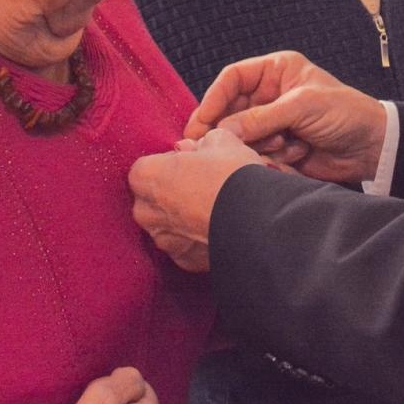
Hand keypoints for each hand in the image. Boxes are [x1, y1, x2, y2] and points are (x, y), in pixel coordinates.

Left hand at [129, 129, 263, 271]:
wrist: (257, 219)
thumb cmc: (232, 174)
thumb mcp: (221, 141)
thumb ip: (202, 142)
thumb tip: (197, 147)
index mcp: (147, 176)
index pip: (146, 167)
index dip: (169, 164)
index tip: (190, 163)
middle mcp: (146, 211)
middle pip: (151, 198)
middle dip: (169, 192)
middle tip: (200, 185)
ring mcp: (163, 240)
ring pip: (166, 225)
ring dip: (182, 218)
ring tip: (212, 208)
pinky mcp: (183, 261)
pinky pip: (184, 246)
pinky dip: (195, 240)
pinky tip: (217, 228)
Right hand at [188, 51, 387, 184]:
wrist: (373, 148)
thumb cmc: (346, 114)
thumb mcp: (303, 107)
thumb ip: (261, 117)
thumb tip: (222, 130)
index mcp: (276, 71)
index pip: (233, 79)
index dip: (214, 99)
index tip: (202, 122)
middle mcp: (270, 95)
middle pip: (231, 110)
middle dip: (231, 128)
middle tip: (217, 144)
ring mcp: (273, 122)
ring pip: (242, 136)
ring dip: (260, 144)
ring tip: (286, 145)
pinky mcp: (278, 147)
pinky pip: (258, 153)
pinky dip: (273, 157)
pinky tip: (297, 154)